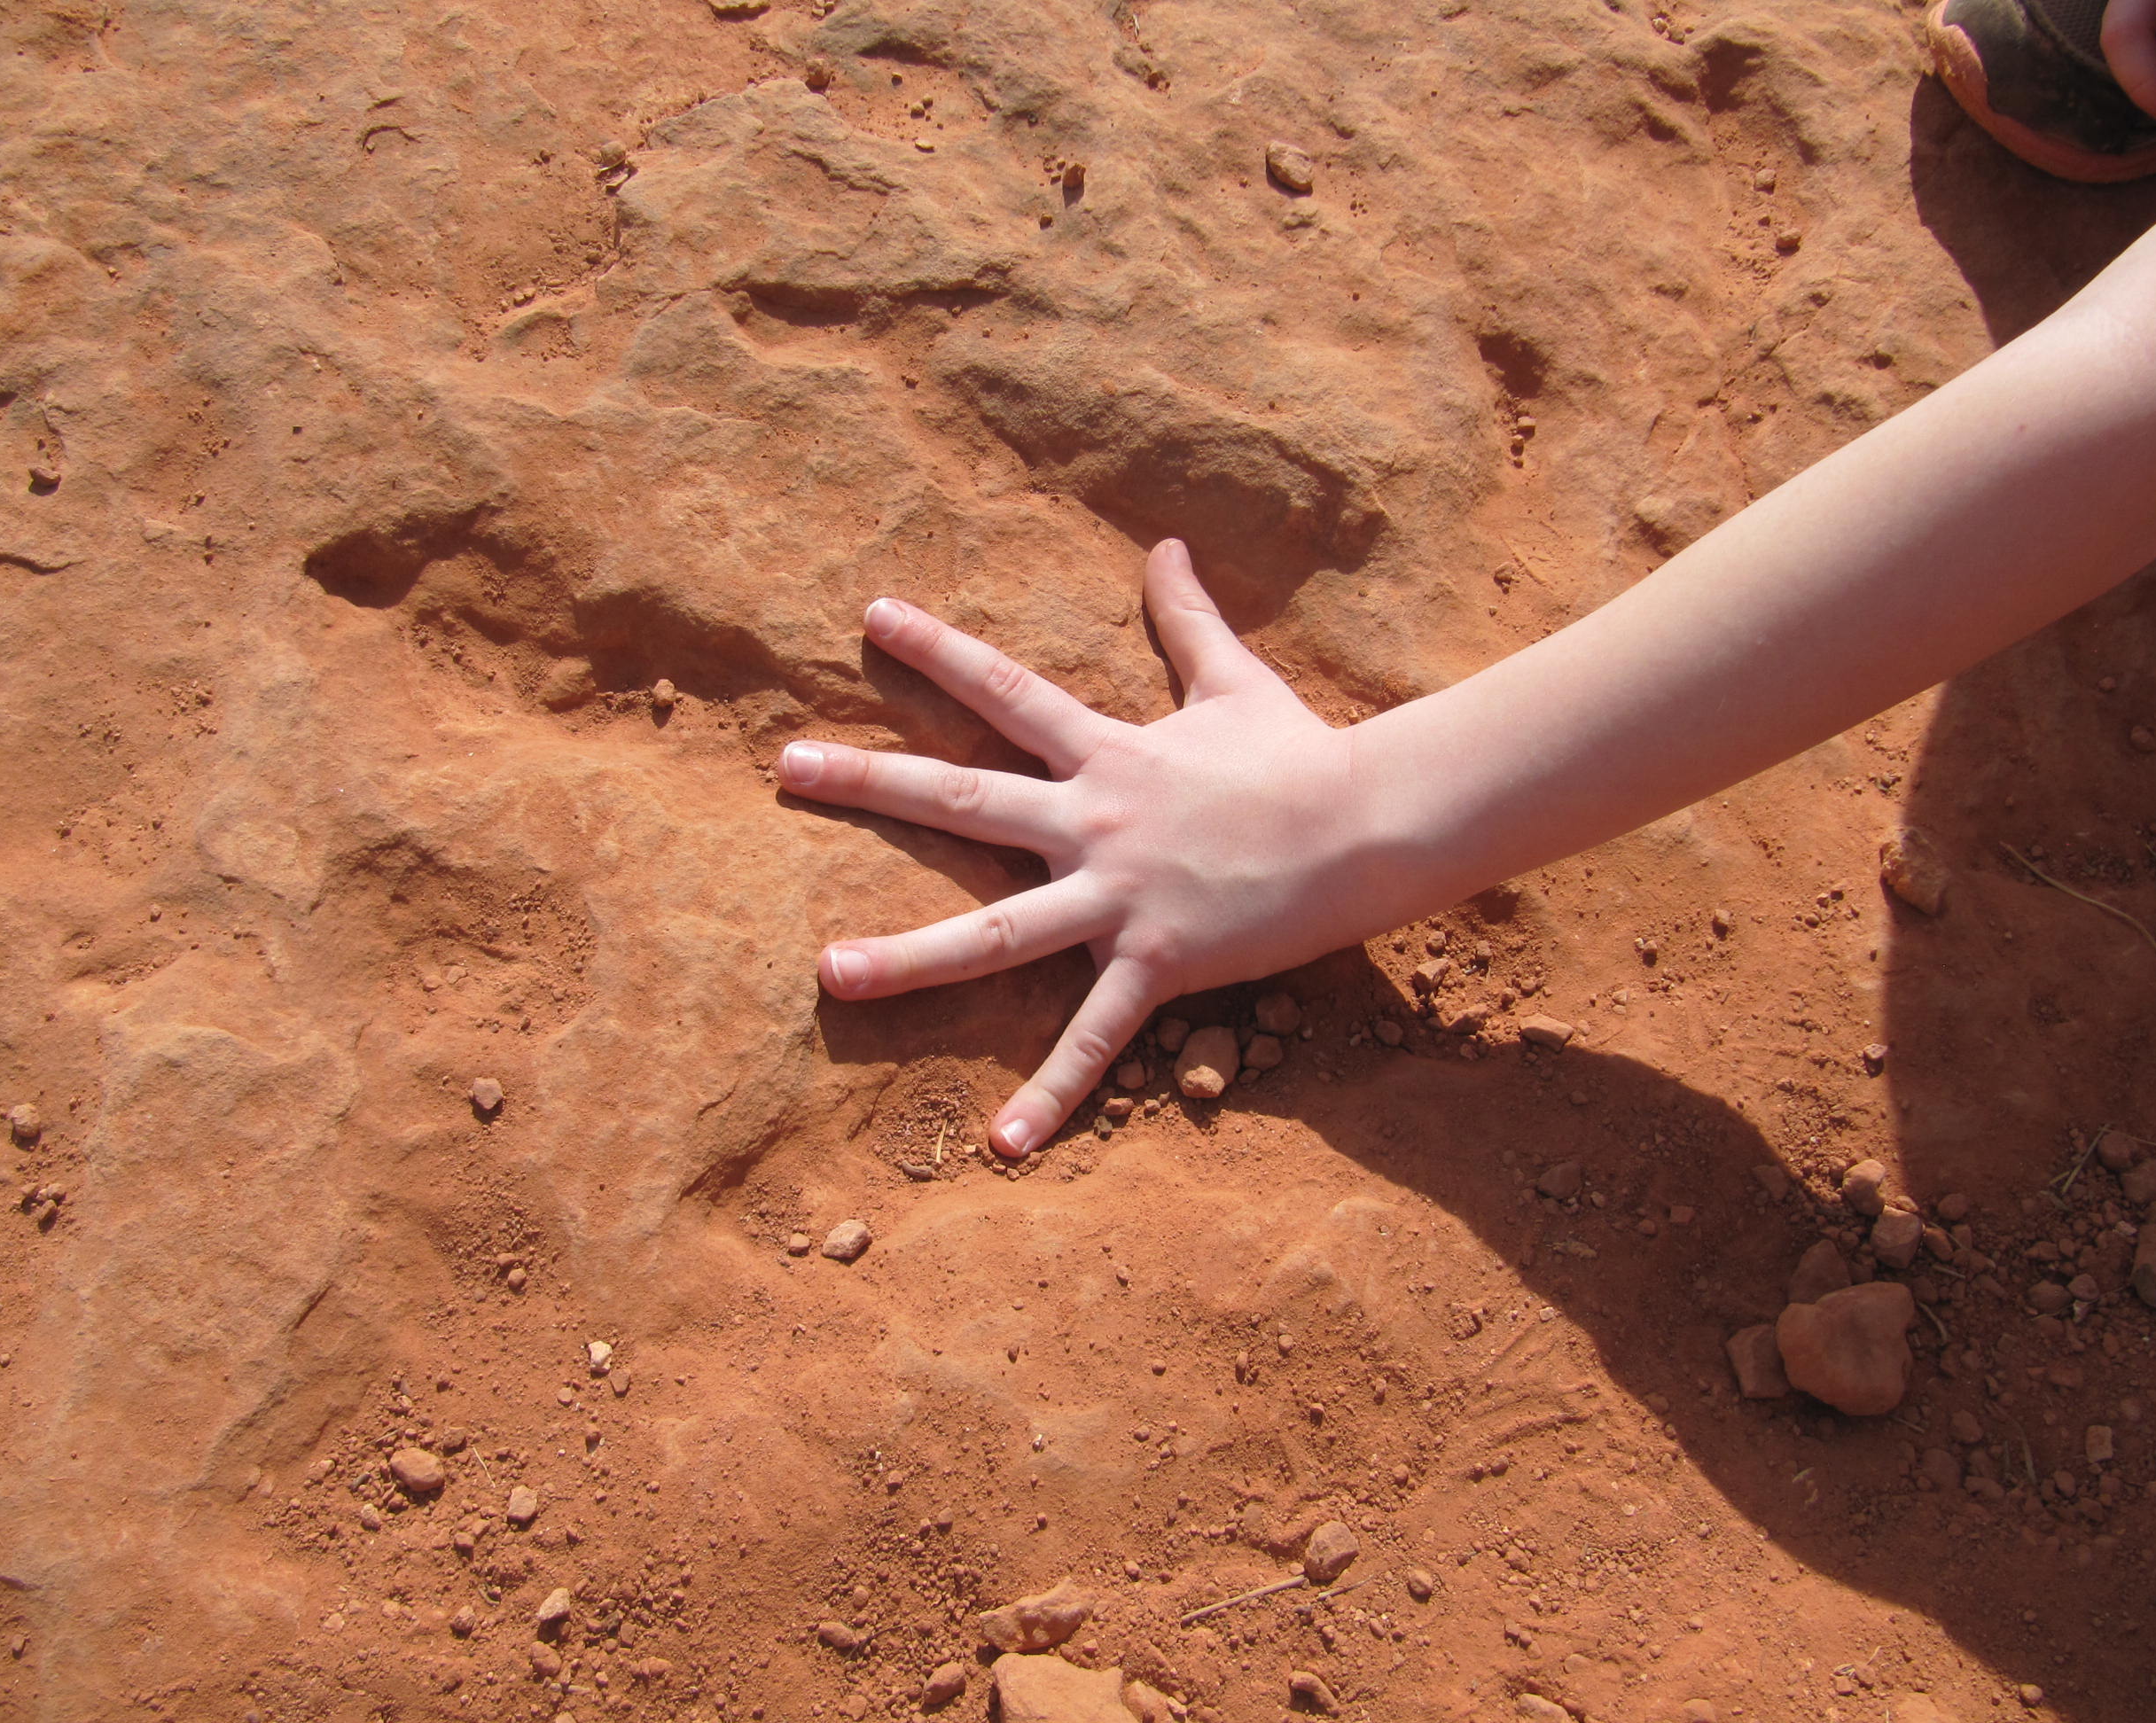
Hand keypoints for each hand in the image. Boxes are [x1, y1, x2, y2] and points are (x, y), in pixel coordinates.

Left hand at [777, 540, 1377, 1158]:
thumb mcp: (1234, 680)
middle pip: (962, 797)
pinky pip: (1094, 1037)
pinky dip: (1051, 1093)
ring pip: (995, 931)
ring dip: (909, 956)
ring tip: (830, 973)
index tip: (869, 617)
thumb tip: (1164, 543)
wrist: (1369, 827)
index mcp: (1107, 753)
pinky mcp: (1157, 963)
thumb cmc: (1301, 756)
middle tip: (786, 767)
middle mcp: (1094, 822)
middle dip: (870, 781)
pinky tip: (1000, 1144)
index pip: (1005, 690)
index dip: (937, 650)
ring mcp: (1119, 896)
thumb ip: (1187, 617)